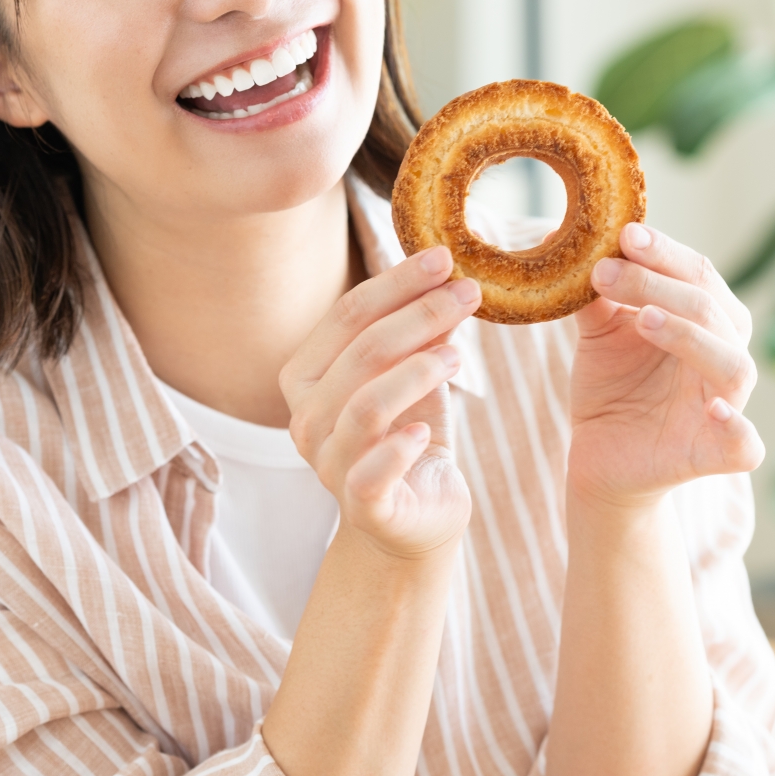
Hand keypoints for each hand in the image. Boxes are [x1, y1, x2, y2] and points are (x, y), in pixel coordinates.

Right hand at [280, 246, 477, 558]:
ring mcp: (327, 466)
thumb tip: (448, 274)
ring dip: (418, 371)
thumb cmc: (409, 433)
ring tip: (459, 354)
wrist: (415, 517)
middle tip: (469, 291)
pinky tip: (429, 429)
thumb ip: (422, 331)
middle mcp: (305, 420)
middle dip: (420, 314)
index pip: (346, 314)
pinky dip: (401, 446)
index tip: (444, 257)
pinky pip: (372, 471)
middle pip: (362, 352)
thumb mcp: (417, 373)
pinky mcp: (361, 507)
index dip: (397, 283)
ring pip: (366, 405)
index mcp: (305, 377)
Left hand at [567, 223, 764, 509]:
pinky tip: (715, 410)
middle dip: (659, 284)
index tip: (622, 234)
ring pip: (733, 365)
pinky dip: (737, 426)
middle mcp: (724, 356)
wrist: (599, 456)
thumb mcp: (600, 333)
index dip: (663, 252)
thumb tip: (560, 236)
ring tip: (644, 320)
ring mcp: (726, 405)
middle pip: (711, 310)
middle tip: (607, 270)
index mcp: (707, 320)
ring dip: (690, 336)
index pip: (698, 274)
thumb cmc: (613, 386)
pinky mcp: (717, 454)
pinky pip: (746, 444)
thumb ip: (596, 293)